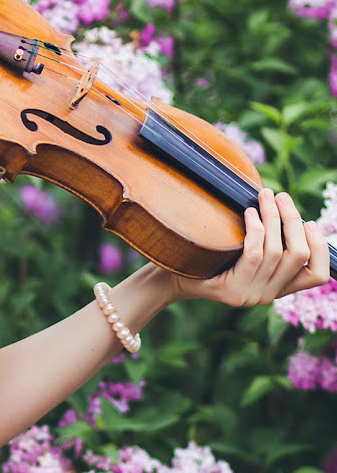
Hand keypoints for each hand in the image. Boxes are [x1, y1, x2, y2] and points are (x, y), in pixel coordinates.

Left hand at [171, 188, 329, 305]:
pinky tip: (250, 212)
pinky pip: (254, 255)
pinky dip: (255, 229)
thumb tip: (281, 207)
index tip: (311, 223)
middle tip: (281, 197)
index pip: (316, 275)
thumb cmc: (206, 256)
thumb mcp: (240, 251)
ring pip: (277, 252)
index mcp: (276, 287)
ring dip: (274, 218)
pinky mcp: (233, 290)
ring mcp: (251, 295)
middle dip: (293, 221)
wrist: (172, 278)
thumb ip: (263, 241)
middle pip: (299, 256)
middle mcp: (268, 295)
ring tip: (266, 197)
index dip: (320, 248)